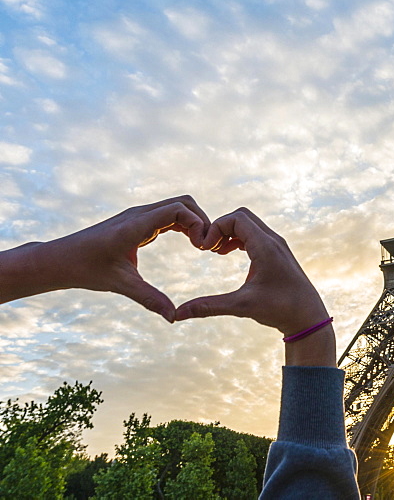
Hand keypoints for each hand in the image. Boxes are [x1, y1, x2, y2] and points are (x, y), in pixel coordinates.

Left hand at [0, 196, 208, 321]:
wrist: (58, 260)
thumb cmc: (85, 269)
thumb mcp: (120, 284)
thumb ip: (149, 298)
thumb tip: (173, 317)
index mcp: (136, 225)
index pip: (178, 209)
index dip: (198, 223)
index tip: (202, 247)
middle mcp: (139, 214)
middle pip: (183, 203)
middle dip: (201, 221)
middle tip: (208, 247)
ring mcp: (137, 216)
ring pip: (176, 207)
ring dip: (193, 222)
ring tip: (201, 246)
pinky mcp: (136, 222)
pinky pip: (167, 215)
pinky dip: (183, 225)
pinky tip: (188, 243)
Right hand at [174, 208, 334, 365]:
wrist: (308, 316)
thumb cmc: (279, 309)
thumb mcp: (241, 307)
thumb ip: (209, 306)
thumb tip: (177, 315)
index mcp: (265, 246)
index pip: (236, 218)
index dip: (216, 228)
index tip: (204, 250)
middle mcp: (273, 240)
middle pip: (242, 216)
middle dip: (221, 227)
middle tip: (208, 248)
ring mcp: (277, 245)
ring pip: (249, 224)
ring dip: (230, 232)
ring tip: (215, 252)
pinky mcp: (277, 252)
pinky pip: (255, 234)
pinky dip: (239, 238)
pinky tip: (226, 254)